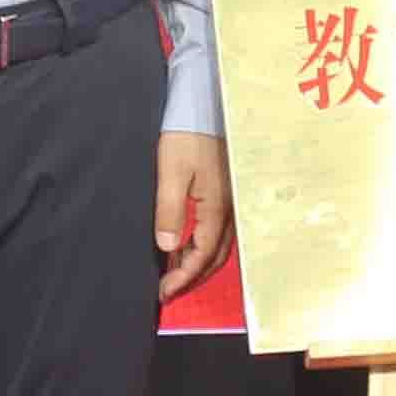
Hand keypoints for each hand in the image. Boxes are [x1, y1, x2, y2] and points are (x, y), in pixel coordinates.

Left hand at [153, 129, 233, 302]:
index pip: (202, 256)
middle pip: (215, 257)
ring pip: (219, 245)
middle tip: (168, 289)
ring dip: (198, 262)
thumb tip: (167, 247)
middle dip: (192, 277)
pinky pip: (219, 230)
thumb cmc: (187, 134)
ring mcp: (232, 201)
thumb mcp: (171, 172)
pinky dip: (202, 245)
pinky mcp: (228, 192)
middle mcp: (230, 209)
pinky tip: (185, 243)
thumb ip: (170, 211)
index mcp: (217, 208)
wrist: (206, 103)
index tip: (163, 292)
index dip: (183, 277)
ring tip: (173, 271)